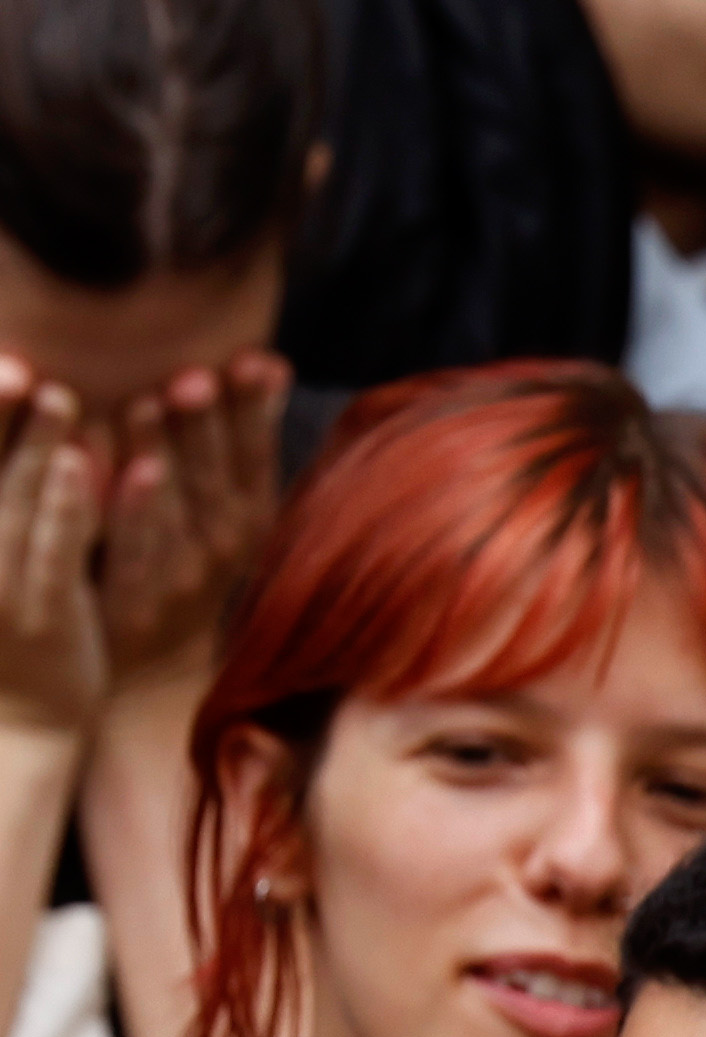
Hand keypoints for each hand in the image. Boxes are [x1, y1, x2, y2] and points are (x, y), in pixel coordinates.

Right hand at [0, 369, 98, 745]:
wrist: (20, 720)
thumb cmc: (12, 616)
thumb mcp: (2, 550)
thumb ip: (10, 490)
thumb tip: (40, 417)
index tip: (0, 360)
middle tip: (15, 362)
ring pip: (16, 506)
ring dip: (38, 449)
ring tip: (62, 395)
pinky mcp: (43, 614)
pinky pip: (60, 554)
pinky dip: (76, 510)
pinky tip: (99, 468)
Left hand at [87, 353, 284, 707]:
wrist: (152, 678)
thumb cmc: (190, 573)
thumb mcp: (233, 512)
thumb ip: (245, 440)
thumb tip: (266, 358)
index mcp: (250, 521)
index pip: (255, 456)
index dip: (254, 411)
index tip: (253, 361)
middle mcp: (222, 551)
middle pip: (213, 477)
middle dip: (206, 423)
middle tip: (194, 374)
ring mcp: (176, 580)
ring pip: (170, 508)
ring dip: (161, 453)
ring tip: (147, 401)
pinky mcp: (128, 606)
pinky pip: (127, 553)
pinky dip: (125, 511)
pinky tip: (109, 468)